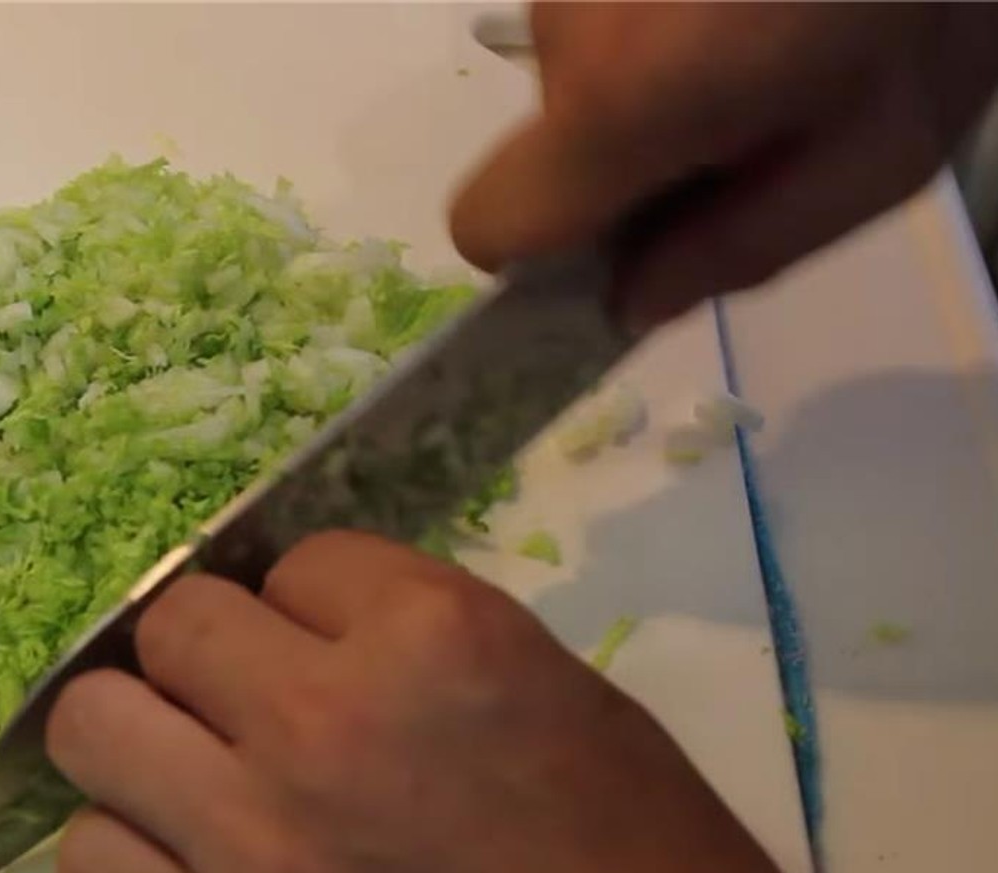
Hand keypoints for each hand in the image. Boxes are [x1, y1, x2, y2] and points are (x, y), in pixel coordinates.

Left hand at [46, 531, 997, 872]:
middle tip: (249, 696)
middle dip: (211, 648)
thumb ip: (404, 628)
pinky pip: (93, 867)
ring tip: (202, 776)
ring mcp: (260, 862)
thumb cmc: (637, 849)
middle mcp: (325, 731)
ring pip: (93, 732)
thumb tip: (286, 611)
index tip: (344, 649)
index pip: (296, 561)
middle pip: (170, 625)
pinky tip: (194, 864)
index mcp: (430, 641)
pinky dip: (133, 849)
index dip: (318, 603)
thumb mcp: (544, 681)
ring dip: (146, 739)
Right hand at [450, 2, 997, 329]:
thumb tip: (632, 303)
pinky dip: (665, 22)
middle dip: (629, 158)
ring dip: (654, 80)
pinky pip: (608, 11)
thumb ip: (739, 251)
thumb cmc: (920, 4)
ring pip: (583, 68)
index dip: (539, 261)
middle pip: (550, 142)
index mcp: (619, 102)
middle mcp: (566, 23)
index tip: (617, 251)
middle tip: (748, 124)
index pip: (490, 223)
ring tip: (763, 37)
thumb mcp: (875, 158)